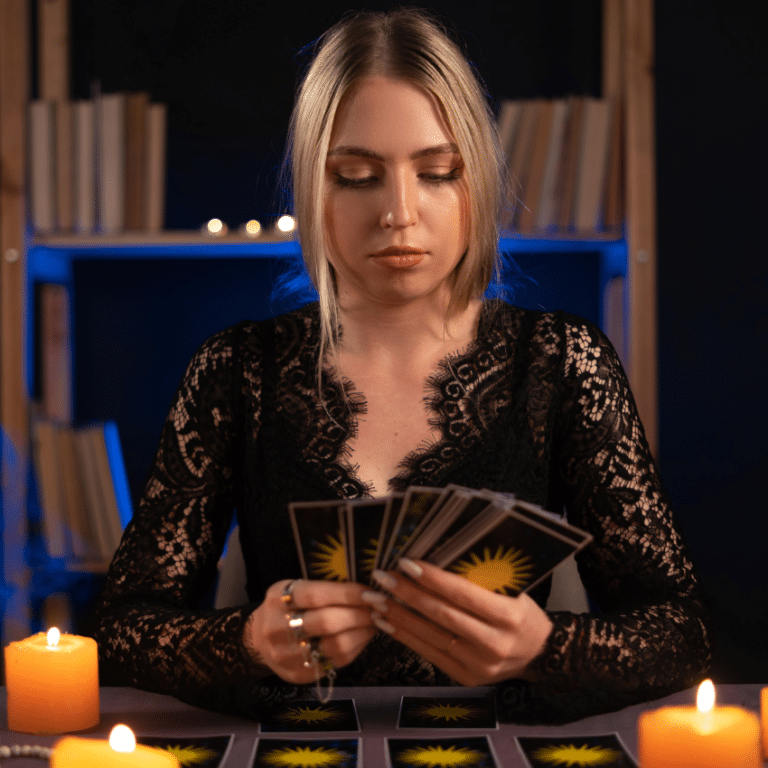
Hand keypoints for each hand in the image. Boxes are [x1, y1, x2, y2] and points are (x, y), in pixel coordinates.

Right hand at [243, 578, 383, 683]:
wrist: (258, 641)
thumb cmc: (286, 608)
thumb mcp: (294, 589)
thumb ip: (323, 588)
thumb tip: (365, 587)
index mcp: (278, 598)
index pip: (316, 595)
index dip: (348, 593)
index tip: (371, 592)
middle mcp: (278, 628)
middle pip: (327, 622)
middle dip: (359, 614)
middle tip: (380, 608)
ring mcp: (287, 655)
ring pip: (334, 646)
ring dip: (362, 633)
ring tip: (375, 622)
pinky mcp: (298, 675)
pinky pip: (335, 662)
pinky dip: (355, 648)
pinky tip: (363, 636)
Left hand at [369, 558, 553, 685]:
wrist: (540, 655)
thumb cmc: (522, 613)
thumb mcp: (513, 591)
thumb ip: (480, 579)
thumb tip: (436, 556)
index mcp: (509, 616)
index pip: (462, 594)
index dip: (432, 578)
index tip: (406, 562)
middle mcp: (493, 644)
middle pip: (441, 615)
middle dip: (407, 594)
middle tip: (382, 577)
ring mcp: (479, 665)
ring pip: (430, 636)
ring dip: (399, 616)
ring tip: (376, 599)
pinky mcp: (466, 678)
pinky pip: (429, 654)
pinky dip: (405, 636)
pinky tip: (387, 622)